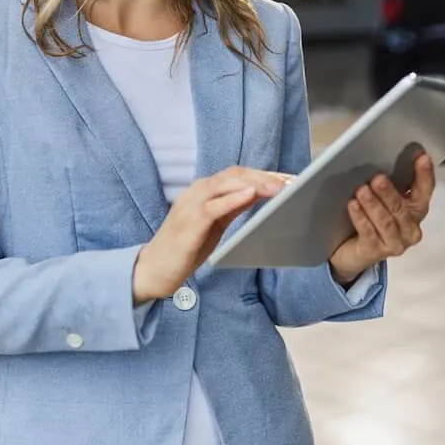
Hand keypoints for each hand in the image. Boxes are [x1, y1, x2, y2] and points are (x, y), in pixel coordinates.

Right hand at [133, 166, 289, 303]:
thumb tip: (258, 193)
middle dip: (265, 176)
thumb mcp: (215, 224)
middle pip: (235, 175)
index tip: (289, 179)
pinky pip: (214, 206)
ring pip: (226, 184)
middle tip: (291, 182)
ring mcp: (191, 204)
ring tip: (279, 187)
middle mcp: (197, 191)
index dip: (265, 175)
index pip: (238, 175)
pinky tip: (251, 195)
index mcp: (204, 190)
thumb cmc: (185, 247)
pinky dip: (233, 198)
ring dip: (255, 184)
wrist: (153, 269)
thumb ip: (232, 206)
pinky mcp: (189, 222)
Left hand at [328, 152, 436, 284]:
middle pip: (402, 209)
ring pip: (386, 222)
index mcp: (416, 210)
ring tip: (362, 191)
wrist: (350, 250)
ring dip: (373, 205)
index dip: (424, 174)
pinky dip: (361, 218)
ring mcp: (395, 243)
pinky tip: (353, 206)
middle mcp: (410, 229)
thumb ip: (389, 182)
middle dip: (389, 193)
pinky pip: (369, 233)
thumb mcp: (382, 198)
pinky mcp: (376, 252)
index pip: (424, 191)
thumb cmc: (370, 219)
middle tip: (377, 179)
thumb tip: (384, 158)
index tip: (421, 157)